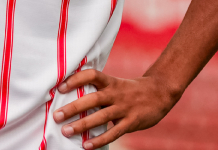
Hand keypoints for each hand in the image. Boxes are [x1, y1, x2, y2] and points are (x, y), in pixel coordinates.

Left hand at [52, 69, 179, 148]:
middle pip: (93, 98)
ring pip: (101, 116)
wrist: (160, 92)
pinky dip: (99, 140)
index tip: (60, 87)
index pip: (92, 75)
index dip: (76, 79)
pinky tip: (86, 146)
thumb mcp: (116, 85)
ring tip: (66, 131)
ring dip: (82, 125)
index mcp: (111, 82)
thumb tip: (73, 98)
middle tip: (57, 115)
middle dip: (73, 107)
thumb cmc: (132, 90)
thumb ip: (99, 91)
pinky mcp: (131, 122)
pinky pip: (114, 132)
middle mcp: (116, 94)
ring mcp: (124, 108)